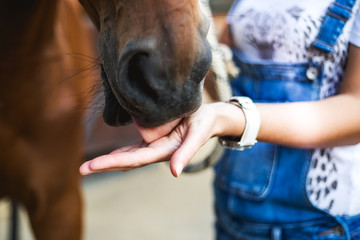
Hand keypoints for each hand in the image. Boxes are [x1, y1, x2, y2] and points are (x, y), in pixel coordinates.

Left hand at [79, 104, 219, 176]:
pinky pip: (135, 147)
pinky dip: (122, 152)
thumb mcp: (197, 135)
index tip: (92, 165)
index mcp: (164, 151)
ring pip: (129, 155)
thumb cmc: (204, 123)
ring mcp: (155, 146)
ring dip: (110, 160)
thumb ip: (186, 153)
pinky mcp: (155, 139)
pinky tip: (111, 155)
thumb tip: (174, 173)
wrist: (210, 117)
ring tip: (89, 165)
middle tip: (82, 168)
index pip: (134, 159)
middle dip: (105, 164)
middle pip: (127, 160)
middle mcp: (157, 151)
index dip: (113, 162)